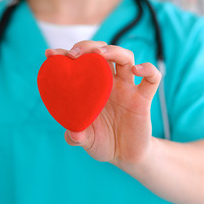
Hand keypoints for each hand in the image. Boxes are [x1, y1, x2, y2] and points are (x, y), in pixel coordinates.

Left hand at [45, 40, 161, 169]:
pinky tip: (137, 70)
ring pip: (125, 58)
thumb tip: (72, 134)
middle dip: (88, 47)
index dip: (65, 55)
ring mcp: (127, 89)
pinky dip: (148, 69)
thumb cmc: (103, 143)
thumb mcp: (86, 141)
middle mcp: (109, 83)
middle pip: (102, 52)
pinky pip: (152, 78)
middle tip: (74, 54)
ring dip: (113, 51)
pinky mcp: (143, 98)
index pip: (80, 64)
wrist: (125, 156)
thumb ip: (77, 137)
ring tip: (100, 55)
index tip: (51, 54)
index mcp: (91, 89)